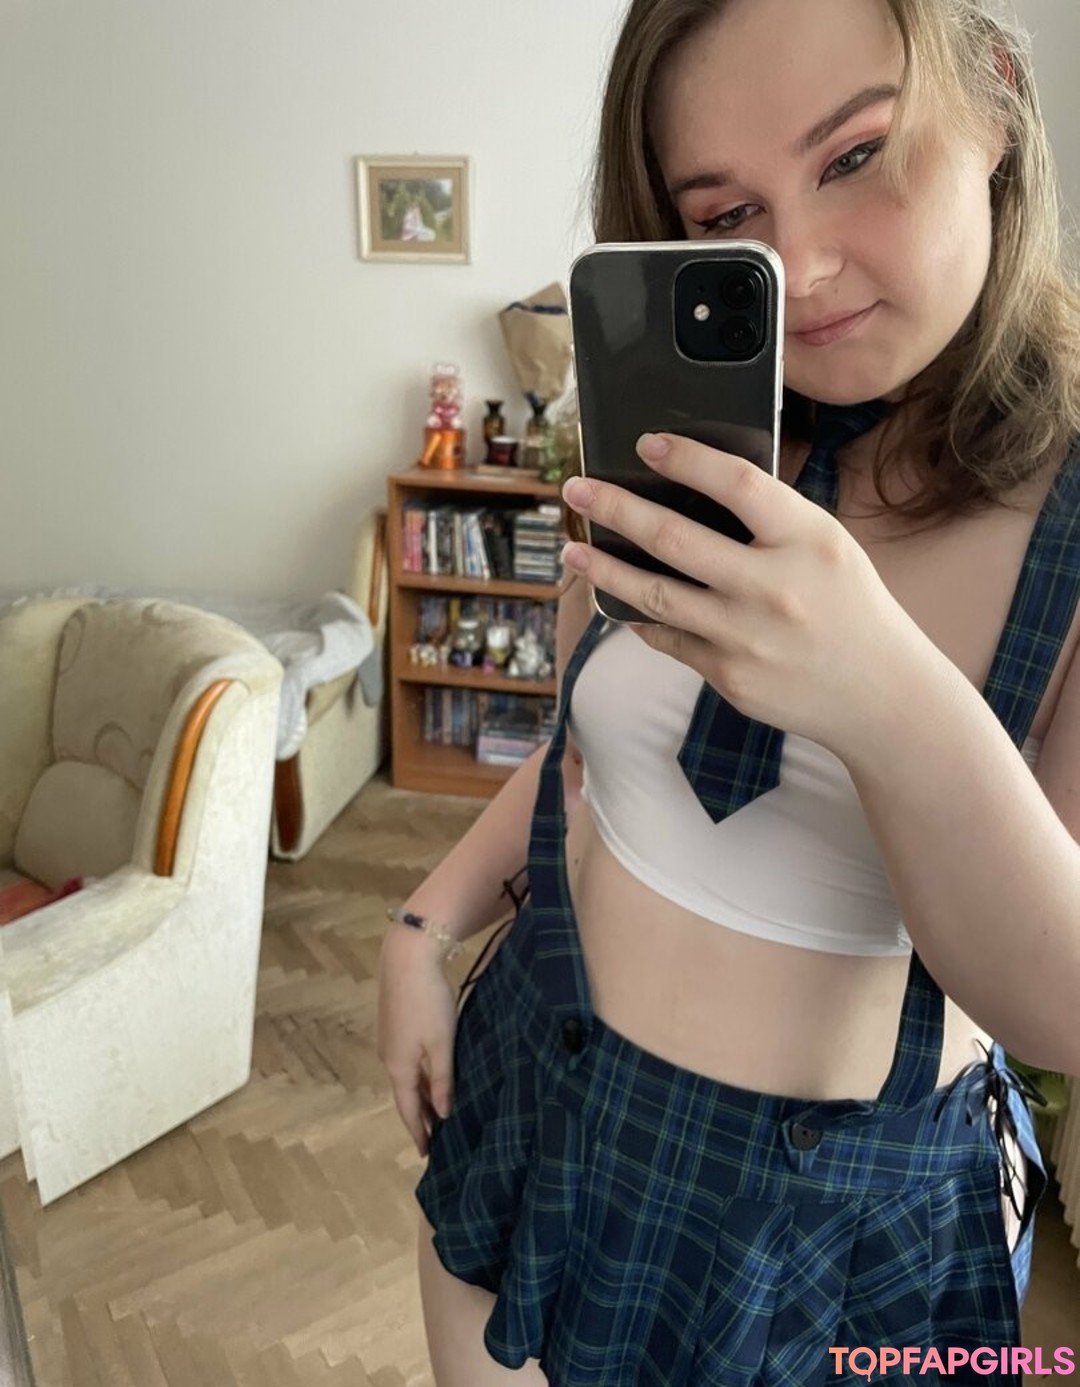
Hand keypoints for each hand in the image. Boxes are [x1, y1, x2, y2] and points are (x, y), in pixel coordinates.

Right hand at [377, 924, 457, 1157]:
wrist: (407, 958)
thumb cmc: (428, 1002)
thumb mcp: (441, 1043)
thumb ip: (442, 1079)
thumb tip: (443, 1113)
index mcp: (399, 1067)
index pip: (409, 1109)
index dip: (419, 1132)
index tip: (427, 1153)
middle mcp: (388, 1057)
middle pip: (406, 1094)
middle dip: (421, 1115)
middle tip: (437, 1136)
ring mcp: (389, 1040)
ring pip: (407, 1076)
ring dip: (422, 1093)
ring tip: (439, 1109)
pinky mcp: (394, 1023)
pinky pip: (407, 1061)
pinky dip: (419, 1074)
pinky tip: (432, 1074)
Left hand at [561, 432, 932, 758]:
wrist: (880, 695)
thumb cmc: (849, 608)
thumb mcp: (826, 548)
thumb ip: (771, 522)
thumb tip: (690, 490)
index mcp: (808, 540)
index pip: (736, 483)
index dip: (686, 458)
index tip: (644, 444)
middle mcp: (774, 586)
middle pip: (673, 537)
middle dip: (614, 508)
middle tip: (575, 490)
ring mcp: (746, 635)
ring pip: (654, 593)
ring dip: (604, 569)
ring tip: (573, 551)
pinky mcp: (728, 675)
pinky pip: (668, 637)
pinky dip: (640, 616)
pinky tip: (618, 600)